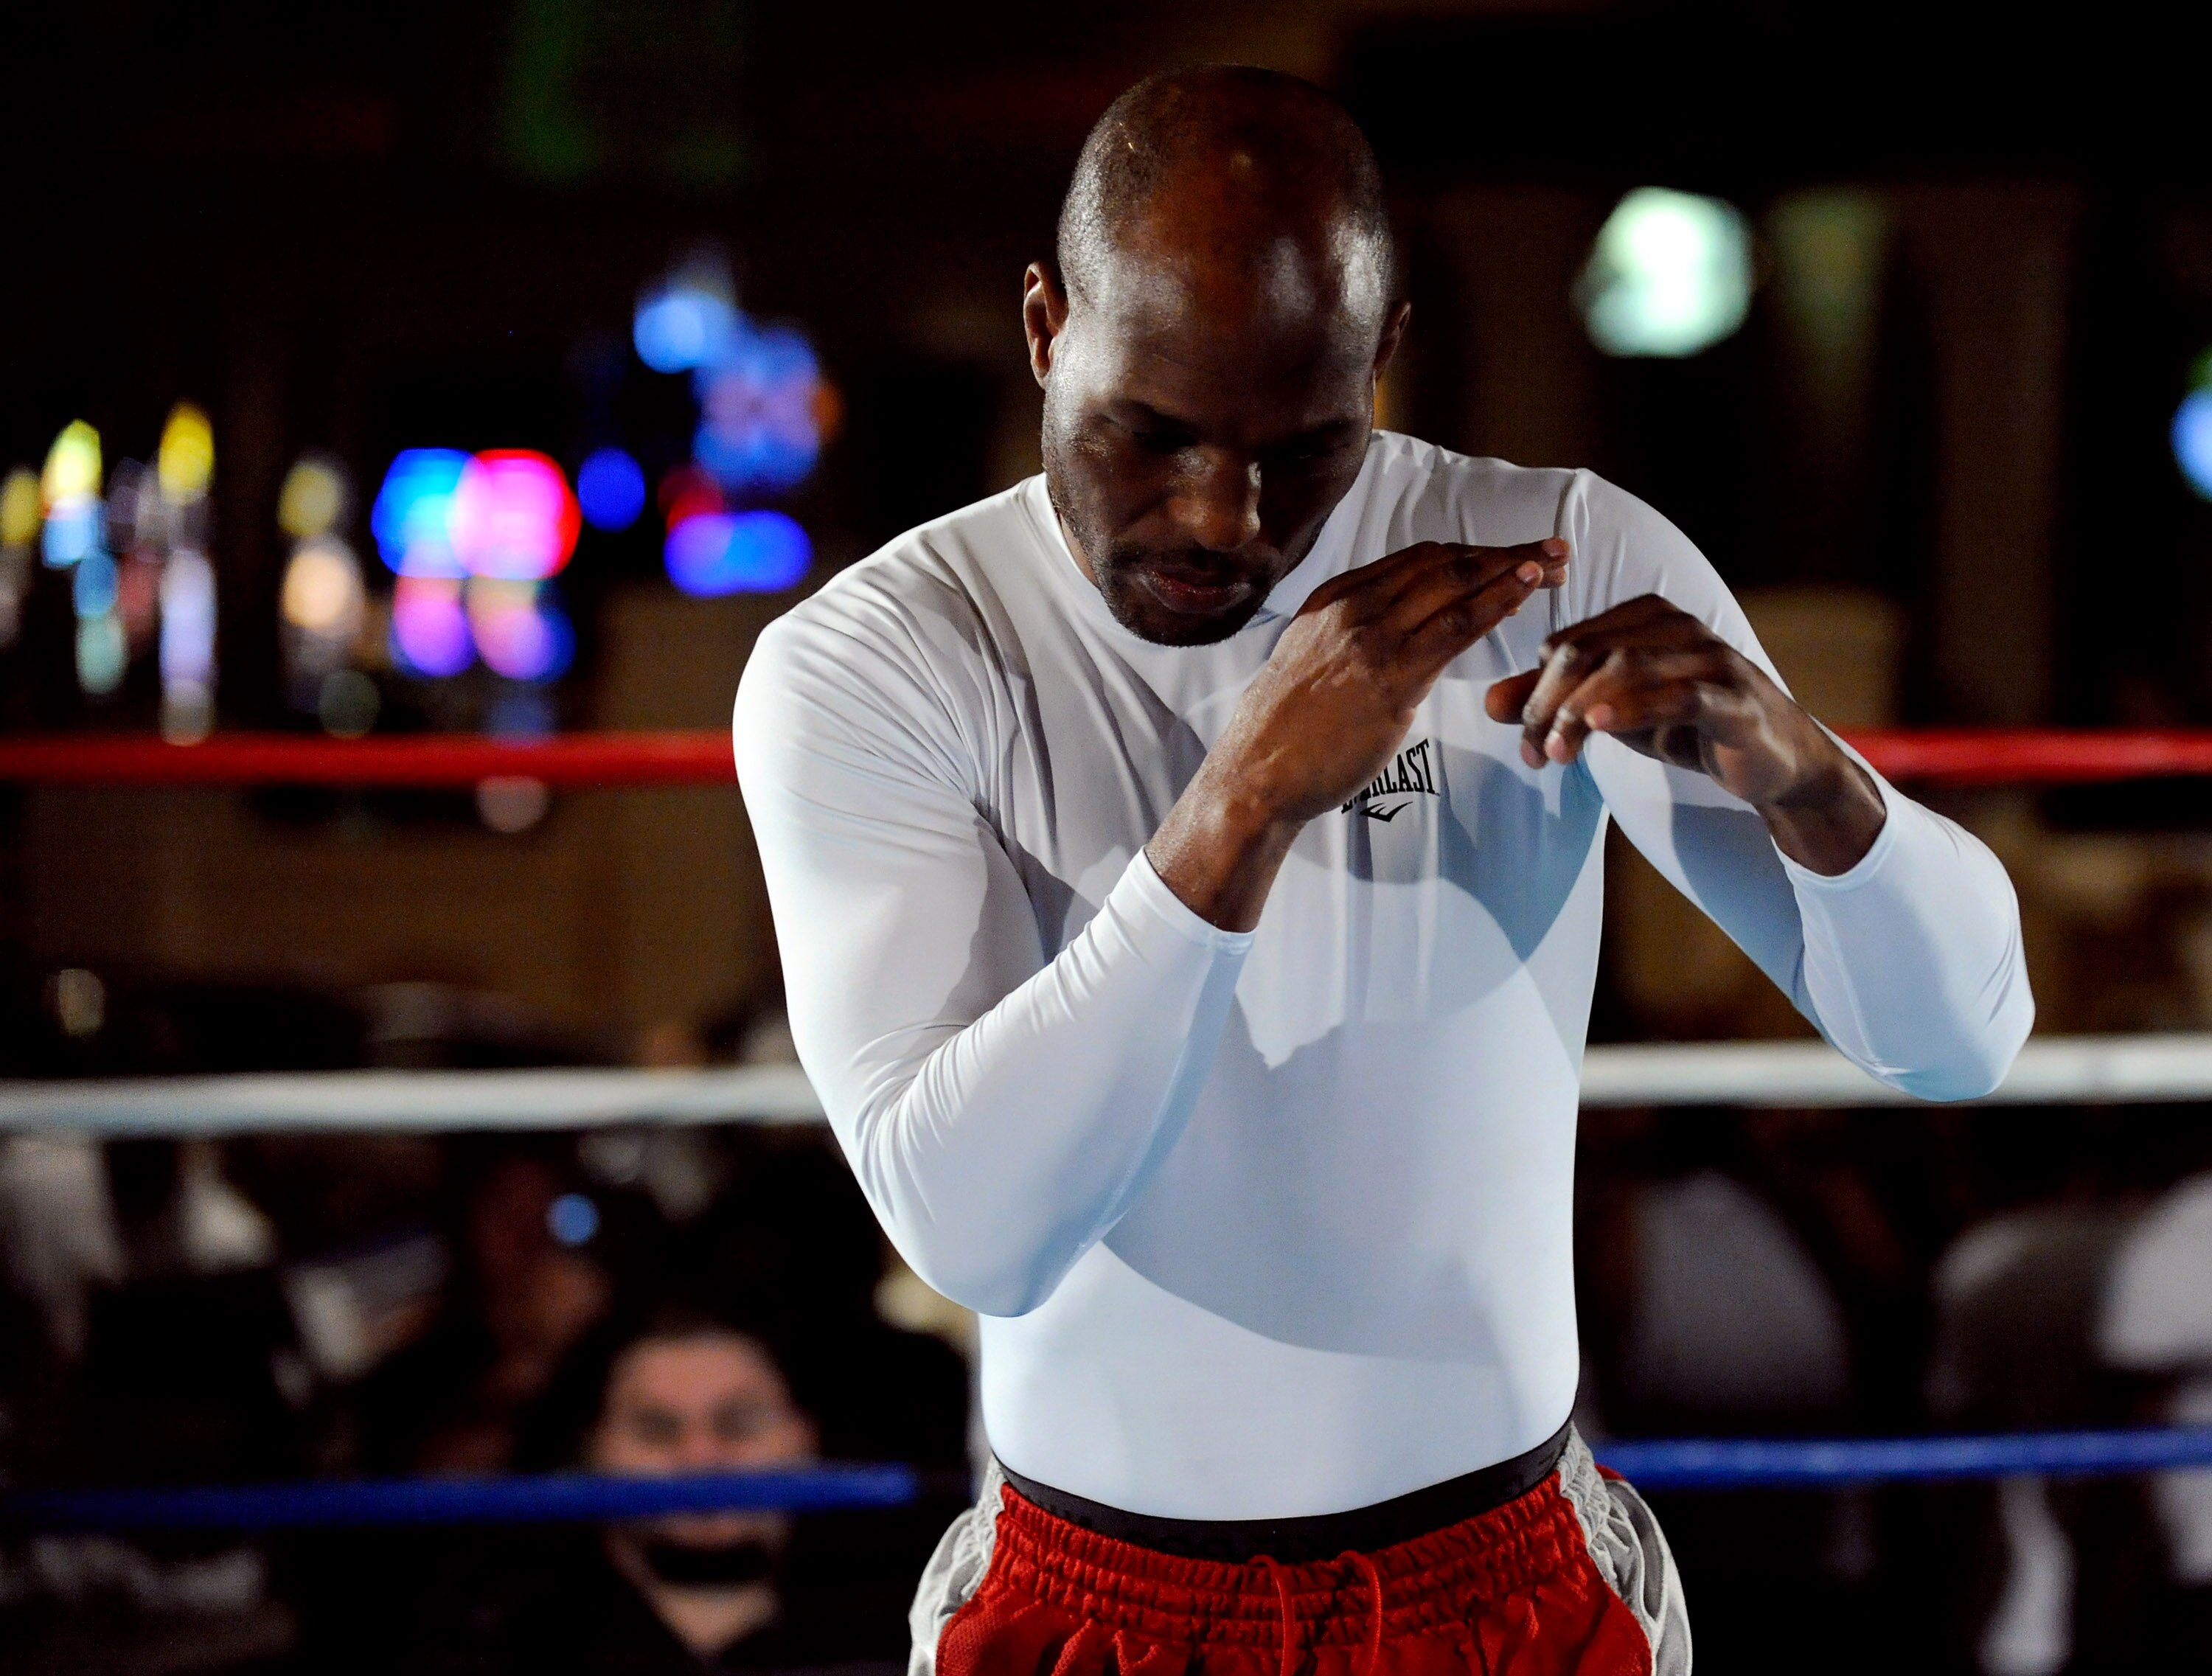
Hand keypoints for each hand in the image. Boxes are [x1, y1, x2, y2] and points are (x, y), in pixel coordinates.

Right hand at [1148, 538, 1568, 927]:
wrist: (1255, 773)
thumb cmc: (1283, 732)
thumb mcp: (1309, 662)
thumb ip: (1348, 640)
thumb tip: (1386, 642)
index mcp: (1334, 599)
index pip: (1415, 561)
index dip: (1470, 554)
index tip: (1508, 555)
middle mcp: (1354, 607)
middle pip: (1442, 563)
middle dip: (1503, 552)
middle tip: (1552, 549)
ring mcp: (1372, 638)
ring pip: (1454, 585)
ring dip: (1512, 570)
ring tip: (1556, 565)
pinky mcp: (1392, 677)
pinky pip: (1455, 628)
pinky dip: (1495, 603)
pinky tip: (1525, 593)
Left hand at [1482, 593, 1884, 873]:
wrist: (1770, 761)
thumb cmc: (1686, 726)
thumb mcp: (1610, 713)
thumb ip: (1553, 703)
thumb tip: (1489, 704)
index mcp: (1645, 616)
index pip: (1567, 644)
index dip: (1533, 691)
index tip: (1521, 742)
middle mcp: (1677, 626)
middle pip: (1589, 651)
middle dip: (1548, 704)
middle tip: (1532, 755)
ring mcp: (1710, 657)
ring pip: (1625, 670)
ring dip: (1578, 714)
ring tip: (1556, 755)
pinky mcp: (1734, 696)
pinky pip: (1678, 694)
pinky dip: (1633, 708)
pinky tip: (1597, 726)